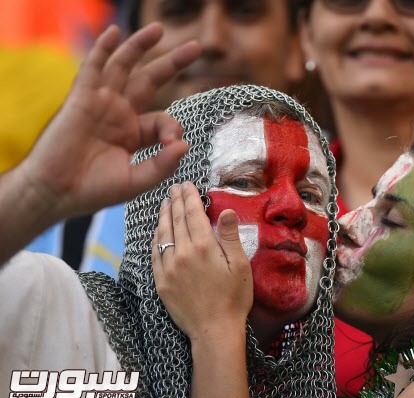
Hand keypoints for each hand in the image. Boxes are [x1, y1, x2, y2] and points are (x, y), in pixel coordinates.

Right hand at [18, 23, 200, 220]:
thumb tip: (185, 144)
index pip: (163, 119)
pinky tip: (114, 32)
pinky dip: (103, 49)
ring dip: (140, 45)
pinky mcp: (81, 98)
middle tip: (196, 48)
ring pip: (124, 66)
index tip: (172, 145)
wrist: (56, 192)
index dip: (172, 129)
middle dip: (173, 63)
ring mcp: (101, 103)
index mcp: (133, 133)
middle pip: (151, 80)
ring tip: (160, 28)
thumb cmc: (93, 189)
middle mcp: (119, 113)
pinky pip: (93, 67)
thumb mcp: (136, 181)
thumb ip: (162, 165)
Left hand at [152, 182, 252, 339]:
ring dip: (163, 216)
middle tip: (174, 187)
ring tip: (164, 203)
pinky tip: (157, 232)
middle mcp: (182, 253)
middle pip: (176, 220)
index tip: (187, 184)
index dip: (189, 197)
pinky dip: (156, 239)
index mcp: (204, 246)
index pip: (193, 213)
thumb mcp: (240, 265)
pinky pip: (155, 254)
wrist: (214, 331)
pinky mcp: (161, 282)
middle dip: (175, 201)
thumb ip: (230, 236)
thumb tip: (225, 210)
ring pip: (163, 234)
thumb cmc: (234, 298)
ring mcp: (168, 267)